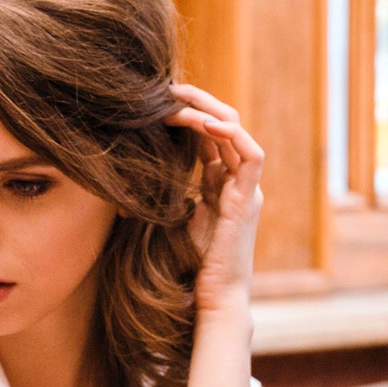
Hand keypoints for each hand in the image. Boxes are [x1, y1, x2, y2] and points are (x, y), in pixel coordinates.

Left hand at [169, 83, 263, 316]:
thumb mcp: (173, 219)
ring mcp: (247, 189)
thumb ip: (168, 195)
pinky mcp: (249, 200)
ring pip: (236, 131)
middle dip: (196, 103)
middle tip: (167, 88)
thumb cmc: (191, 267)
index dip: (187, 115)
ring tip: (180, 96)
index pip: (208, 136)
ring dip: (209, 109)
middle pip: (223, 125)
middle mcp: (238, 182)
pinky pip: (250, 155)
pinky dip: (230, 134)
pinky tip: (204, 123)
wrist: (213, 298)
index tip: (157, 103)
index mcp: (222, 186)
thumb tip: (137, 177)